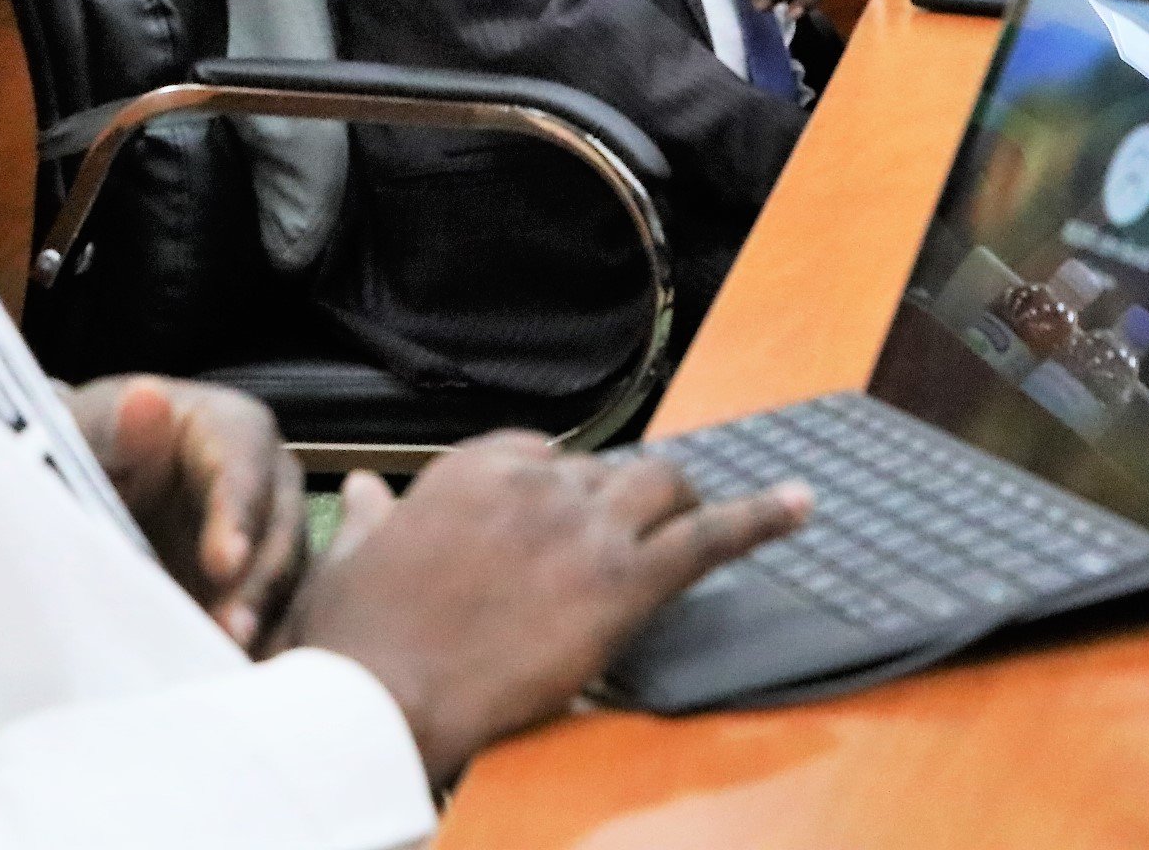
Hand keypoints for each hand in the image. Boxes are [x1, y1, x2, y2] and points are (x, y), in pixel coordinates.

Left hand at [69, 376, 304, 652]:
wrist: (75, 499)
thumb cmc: (79, 454)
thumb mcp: (83, 437)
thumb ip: (110, 428)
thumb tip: (145, 399)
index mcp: (230, 428)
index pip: (245, 465)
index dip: (238, 513)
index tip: (223, 564)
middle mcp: (264, 481)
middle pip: (282, 527)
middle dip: (259, 583)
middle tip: (232, 633)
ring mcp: (266, 539)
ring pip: (287, 580)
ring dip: (265, 624)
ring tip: (231, 667)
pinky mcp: (256, 591)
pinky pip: (277, 620)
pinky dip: (260, 651)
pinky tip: (237, 683)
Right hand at [288, 434, 807, 787]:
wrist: (379, 694)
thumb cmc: (357, 639)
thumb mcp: (348, 561)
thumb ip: (367, 518)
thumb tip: (361, 491)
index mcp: (477, 468)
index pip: (551, 454)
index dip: (568, 492)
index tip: (570, 521)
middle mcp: (538, 483)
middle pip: (613, 472)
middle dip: (626, 503)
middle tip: (633, 540)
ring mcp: (584, 528)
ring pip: (666, 489)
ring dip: (686, 505)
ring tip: (704, 520)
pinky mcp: (619, 583)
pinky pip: (708, 539)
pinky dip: (761, 517)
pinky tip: (800, 506)